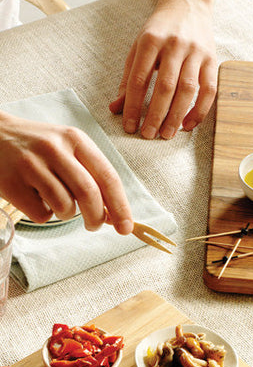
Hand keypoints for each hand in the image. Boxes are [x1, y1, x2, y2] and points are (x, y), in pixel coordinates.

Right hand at [0, 113, 132, 233]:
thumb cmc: (40, 147)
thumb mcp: (68, 148)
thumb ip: (92, 175)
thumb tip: (112, 214)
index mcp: (75, 139)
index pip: (107, 176)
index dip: (120, 206)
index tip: (127, 227)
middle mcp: (54, 149)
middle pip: (88, 193)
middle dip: (97, 217)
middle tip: (95, 226)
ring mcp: (30, 165)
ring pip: (65, 206)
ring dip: (68, 215)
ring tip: (60, 204)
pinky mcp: (11, 183)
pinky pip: (41, 213)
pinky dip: (46, 215)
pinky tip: (38, 200)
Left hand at [109, 0, 216, 139]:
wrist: (188, 4)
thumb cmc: (160, 30)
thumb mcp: (138, 47)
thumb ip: (128, 78)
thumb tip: (116, 108)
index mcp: (150, 40)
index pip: (139, 79)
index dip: (133, 105)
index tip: (129, 126)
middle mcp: (174, 45)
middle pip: (165, 86)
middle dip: (155, 114)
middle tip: (148, 135)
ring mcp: (196, 52)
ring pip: (188, 89)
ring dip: (177, 115)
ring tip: (167, 134)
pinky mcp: (212, 59)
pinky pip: (209, 89)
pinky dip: (200, 109)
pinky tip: (188, 124)